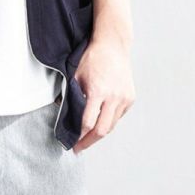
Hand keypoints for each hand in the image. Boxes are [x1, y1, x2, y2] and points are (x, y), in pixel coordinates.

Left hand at [71, 34, 135, 153]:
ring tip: (88, 138)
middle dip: (89, 141)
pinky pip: (118, 117)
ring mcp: (124, 98)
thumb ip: (72, 97)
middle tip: (79, 147)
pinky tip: (99, 123)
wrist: (113, 46)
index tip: (72, 143)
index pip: (88, 123)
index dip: (79, 136)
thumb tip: (65, 116)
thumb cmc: (93, 58)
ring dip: (99, 134)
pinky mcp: (130, 98)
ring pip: (111, 126)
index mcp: (99, 91)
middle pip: (102, 130)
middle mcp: (114, 97)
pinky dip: (108, 122)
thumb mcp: (76, 76)